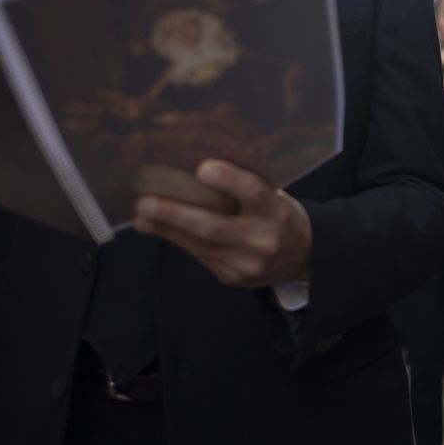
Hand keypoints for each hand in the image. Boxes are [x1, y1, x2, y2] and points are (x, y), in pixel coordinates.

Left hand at [133, 159, 312, 286]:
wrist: (302, 257)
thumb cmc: (280, 216)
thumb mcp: (274, 196)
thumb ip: (244, 188)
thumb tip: (197, 167)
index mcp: (276, 211)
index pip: (254, 192)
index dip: (229, 180)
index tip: (202, 168)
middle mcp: (262, 239)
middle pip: (214, 227)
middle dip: (176, 214)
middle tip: (146, 202)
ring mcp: (245, 263)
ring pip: (199, 245)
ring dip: (165, 230)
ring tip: (141, 217)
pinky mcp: (231, 277)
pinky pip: (200, 256)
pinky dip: (178, 240)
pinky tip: (159, 229)